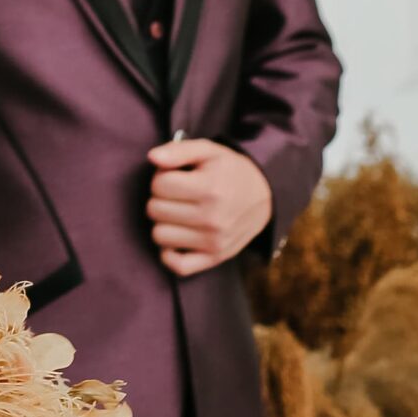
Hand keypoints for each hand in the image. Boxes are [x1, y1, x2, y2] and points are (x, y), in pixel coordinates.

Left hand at [145, 140, 273, 275]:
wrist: (265, 196)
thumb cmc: (230, 171)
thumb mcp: (208, 151)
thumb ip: (178, 150)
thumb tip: (152, 158)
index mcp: (210, 189)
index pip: (158, 185)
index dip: (161, 177)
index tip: (175, 176)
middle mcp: (213, 219)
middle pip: (154, 210)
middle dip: (160, 198)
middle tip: (177, 194)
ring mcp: (214, 242)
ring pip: (159, 236)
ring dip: (163, 222)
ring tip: (179, 212)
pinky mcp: (215, 258)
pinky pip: (178, 266)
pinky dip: (170, 253)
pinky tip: (177, 236)